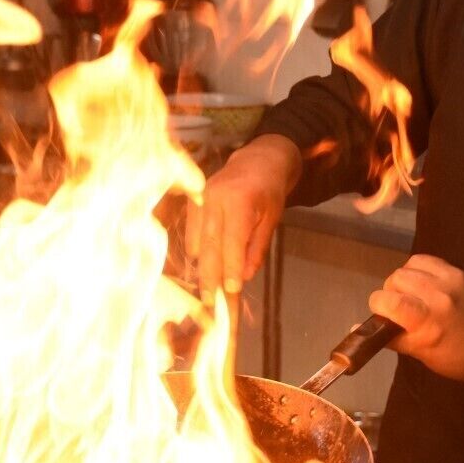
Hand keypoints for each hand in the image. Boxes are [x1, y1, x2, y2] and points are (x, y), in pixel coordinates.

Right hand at [187, 134, 301, 298]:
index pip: (232, 240)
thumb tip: (245, 276)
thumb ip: (257, 247)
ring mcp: (200, 199)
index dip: (231, 267)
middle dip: (210, 276)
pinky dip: (200, 251)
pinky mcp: (192, 202)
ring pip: (197, 242)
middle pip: (208, 245)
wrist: (258, 161)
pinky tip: (209, 260)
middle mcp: (215, 198)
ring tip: (213, 285)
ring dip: (205, 265)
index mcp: (239, 200)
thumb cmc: (269, 192)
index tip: (232, 290)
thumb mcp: (272, 219)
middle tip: (211, 301)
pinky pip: (191, 234)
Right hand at [368, 255, 463, 388]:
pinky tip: (424, 285)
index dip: (378, 306)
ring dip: (404, 281)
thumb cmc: (456, 359)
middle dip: (390, 293)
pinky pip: (426, 260)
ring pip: (408, 267)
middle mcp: (437, 295)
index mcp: (427, 320)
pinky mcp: (458, 272)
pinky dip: (418, 270)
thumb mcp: (420, 353)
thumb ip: (389, 337)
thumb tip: (355, 329)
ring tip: (413, 297)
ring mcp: (449, 280)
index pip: (387, 299)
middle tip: (400, 310)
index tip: (383, 316)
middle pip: (395, 279)